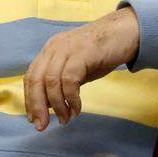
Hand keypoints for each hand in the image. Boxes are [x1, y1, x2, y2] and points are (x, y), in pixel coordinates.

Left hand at [24, 7, 139, 130]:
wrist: (127, 31)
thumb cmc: (104, 51)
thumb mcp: (78, 66)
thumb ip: (64, 81)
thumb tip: (50, 105)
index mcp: (50, 50)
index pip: (31, 76)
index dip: (30, 99)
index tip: (33, 118)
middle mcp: (54, 47)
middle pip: (36, 80)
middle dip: (37, 106)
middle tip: (42, 126)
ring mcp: (67, 48)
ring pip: (51, 81)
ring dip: (56, 105)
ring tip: (65, 119)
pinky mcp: (82, 53)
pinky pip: (69, 80)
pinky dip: (71, 98)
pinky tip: (77, 109)